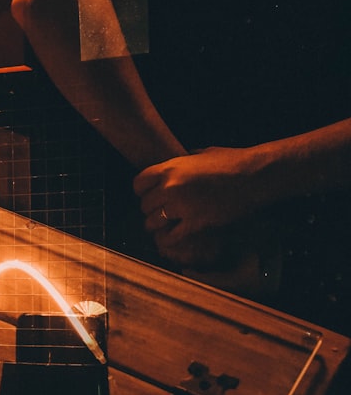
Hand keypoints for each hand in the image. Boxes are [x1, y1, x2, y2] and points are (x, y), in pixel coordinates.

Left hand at [132, 147, 259, 244]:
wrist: (255, 175)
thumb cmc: (232, 161)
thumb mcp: (202, 154)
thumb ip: (183, 160)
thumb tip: (176, 160)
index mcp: (170, 168)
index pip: (138, 184)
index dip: (142, 191)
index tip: (149, 194)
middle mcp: (171, 187)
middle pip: (145, 205)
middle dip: (151, 209)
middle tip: (160, 212)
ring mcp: (182, 205)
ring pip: (153, 222)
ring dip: (157, 225)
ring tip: (164, 226)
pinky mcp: (195, 222)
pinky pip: (170, 237)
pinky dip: (167, 240)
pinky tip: (170, 239)